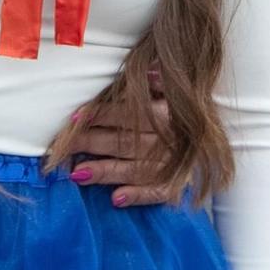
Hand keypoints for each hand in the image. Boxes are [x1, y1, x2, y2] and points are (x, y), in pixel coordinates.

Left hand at [69, 70, 179, 208]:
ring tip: (77, 174)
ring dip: (105, 171)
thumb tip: (150, 70)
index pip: (126, 113)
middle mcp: (168, 139)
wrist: (208, 138)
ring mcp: (172, 164)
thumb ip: (159, 80)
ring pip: (134, 168)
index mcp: (166, 112)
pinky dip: (138, 195)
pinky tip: (116, 199)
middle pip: (122, 141)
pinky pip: (157, 192)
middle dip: (89, 143)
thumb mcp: (173, 89)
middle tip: (61, 148)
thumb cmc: (181, 109)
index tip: (73, 119)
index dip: (99, 115)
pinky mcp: (178, 184)